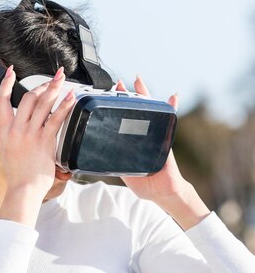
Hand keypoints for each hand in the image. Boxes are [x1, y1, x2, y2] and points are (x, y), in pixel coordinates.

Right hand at [0, 66, 74, 224]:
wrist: (24, 188)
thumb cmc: (16, 172)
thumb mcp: (2, 150)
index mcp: (6, 130)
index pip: (1, 101)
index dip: (5, 83)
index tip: (10, 71)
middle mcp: (17, 129)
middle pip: (27, 98)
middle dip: (40, 85)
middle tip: (52, 79)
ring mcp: (31, 134)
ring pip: (42, 104)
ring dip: (53, 88)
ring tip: (62, 78)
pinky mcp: (45, 140)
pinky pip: (56, 118)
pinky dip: (64, 106)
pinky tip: (71, 97)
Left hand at [118, 76, 182, 201]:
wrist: (163, 193)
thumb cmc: (146, 185)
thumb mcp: (124, 173)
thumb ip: (115, 166)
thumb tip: (99, 161)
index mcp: (132, 143)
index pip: (122, 121)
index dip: (115, 109)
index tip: (107, 97)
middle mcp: (144, 135)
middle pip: (135, 110)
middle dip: (128, 95)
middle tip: (118, 82)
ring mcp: (156, 135)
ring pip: (149, 110)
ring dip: (145, 94)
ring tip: (137, 80)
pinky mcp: (165, 140)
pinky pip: (169, 121)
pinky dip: (172, 108)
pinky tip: (172, 96)